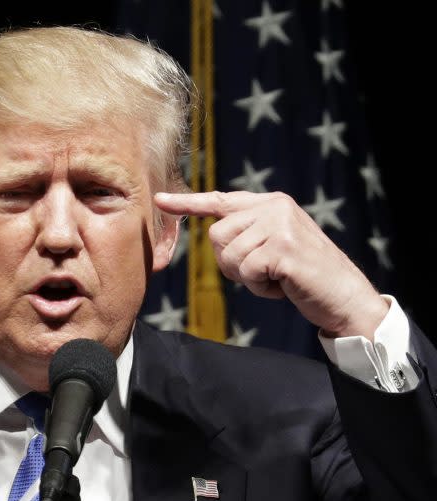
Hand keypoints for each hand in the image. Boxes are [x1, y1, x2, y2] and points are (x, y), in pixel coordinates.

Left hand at [155, 191, 388, 338]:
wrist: (345, 297)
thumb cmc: (304, 276)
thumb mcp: (275, 245)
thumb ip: (249, 232)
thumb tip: (214, 230)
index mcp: (271, 203)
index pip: (220, 200)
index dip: (188, 203)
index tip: (160, 199)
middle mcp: (275, 206)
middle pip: (217, 235)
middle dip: (231, 263)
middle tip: (262, 272)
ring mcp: (280, 225)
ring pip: (228, 255)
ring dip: (247, 277)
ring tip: (277, 277)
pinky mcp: (282, 247)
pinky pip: (245, 271)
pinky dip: (260, 287)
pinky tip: (283, 285)